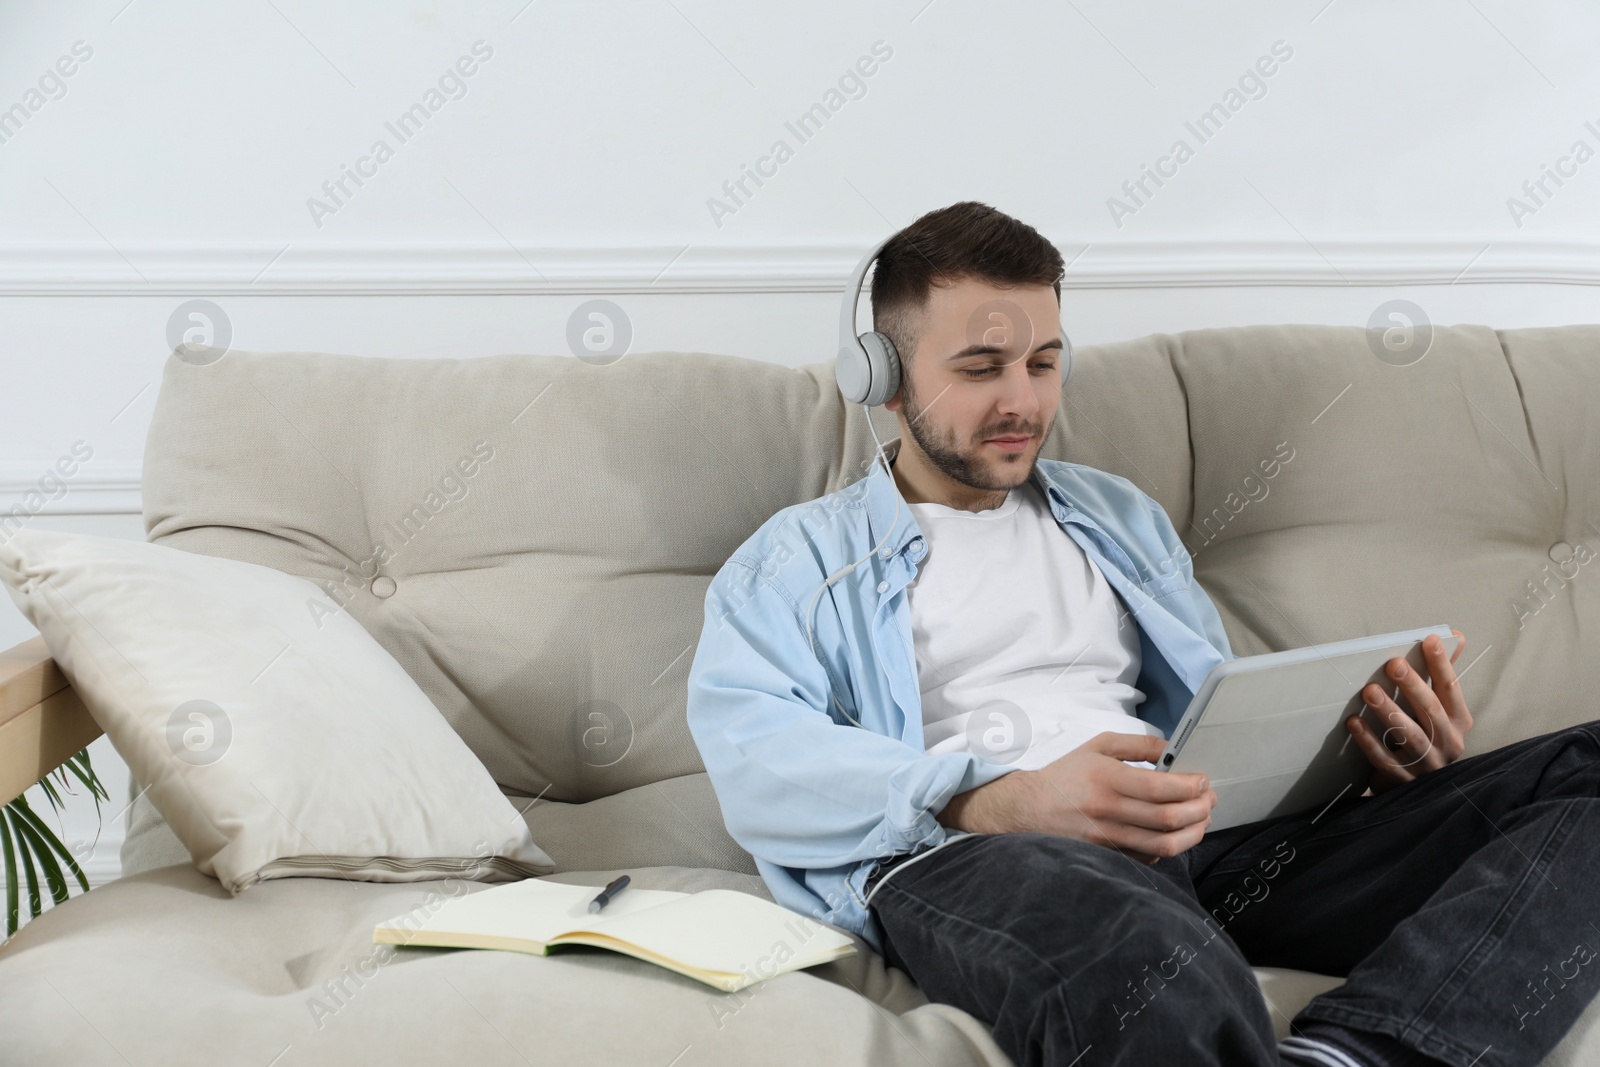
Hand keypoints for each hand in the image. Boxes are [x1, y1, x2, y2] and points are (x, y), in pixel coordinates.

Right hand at [937, 732, 1215, 864]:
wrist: (1026, 809)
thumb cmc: (1064, 775)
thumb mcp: (1097, 746)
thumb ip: (1137, 744)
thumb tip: (1173, 749)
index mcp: (1106, 777)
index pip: (1161, 787)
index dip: (1191, 786)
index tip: (1203, 782)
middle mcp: (1107, 810)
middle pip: (1168, 818)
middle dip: (1200, 810)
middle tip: (1210, 800)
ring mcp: (1106, 837)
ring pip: (1163, 844)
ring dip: (1193, 833)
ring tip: (1201, 820)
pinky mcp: (1106, 856)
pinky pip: (1148, 858)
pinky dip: (1168, 849)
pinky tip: (1174, 835)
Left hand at [1346, 629, 1472, 792]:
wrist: (1418, 786)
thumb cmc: (1426, 736)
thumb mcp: (1439, 708)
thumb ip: (1442, 673)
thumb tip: (1455, 635)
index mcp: (1458, 721)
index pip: (1451, 689)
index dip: (1441, 664)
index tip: (1429, 640)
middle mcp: (1448, 742)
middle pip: (1431, 711)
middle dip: (1413, 686)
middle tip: (1393, 664)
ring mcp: (1428, 763)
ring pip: (1409, 736)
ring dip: (1389, 712)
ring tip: (1370, 691)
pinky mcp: (1404, 779)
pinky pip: (1384, 758)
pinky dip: (1369, 740)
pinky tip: (1354, 722)